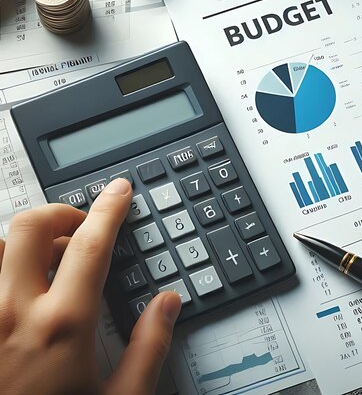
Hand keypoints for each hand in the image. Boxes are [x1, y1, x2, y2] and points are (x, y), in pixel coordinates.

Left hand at [0, 178, 181, 394]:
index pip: (92, 242)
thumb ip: (149, 348)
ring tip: (40, 259)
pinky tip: (11, 285)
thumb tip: (168, 303)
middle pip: (33, 226)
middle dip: (62, 214)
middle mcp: (12, 312)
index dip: (110, 208)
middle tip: (79, 228)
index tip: (119, 191)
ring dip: (20, 241)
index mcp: (63, 325)